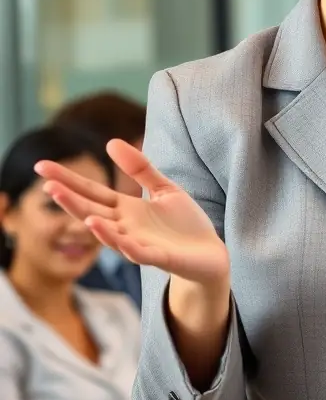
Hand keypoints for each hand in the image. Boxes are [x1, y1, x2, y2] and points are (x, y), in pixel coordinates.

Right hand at [35, 140, 228, 284]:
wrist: (211, 254)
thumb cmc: (185, 224)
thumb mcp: (163, 188)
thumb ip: (140, 168)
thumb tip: (110, 141)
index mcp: (126, 210)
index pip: (91, 192)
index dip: (67, 180)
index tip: (41, 166)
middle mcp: (126, 227)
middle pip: (92, 211)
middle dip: (70, 200)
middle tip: (47, 185)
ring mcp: (140, 243)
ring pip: (110, 234)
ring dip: (94, 223)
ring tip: (78, 210)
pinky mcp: (159, 257)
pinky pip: (137, 252)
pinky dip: (122, 243)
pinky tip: (106, 230)